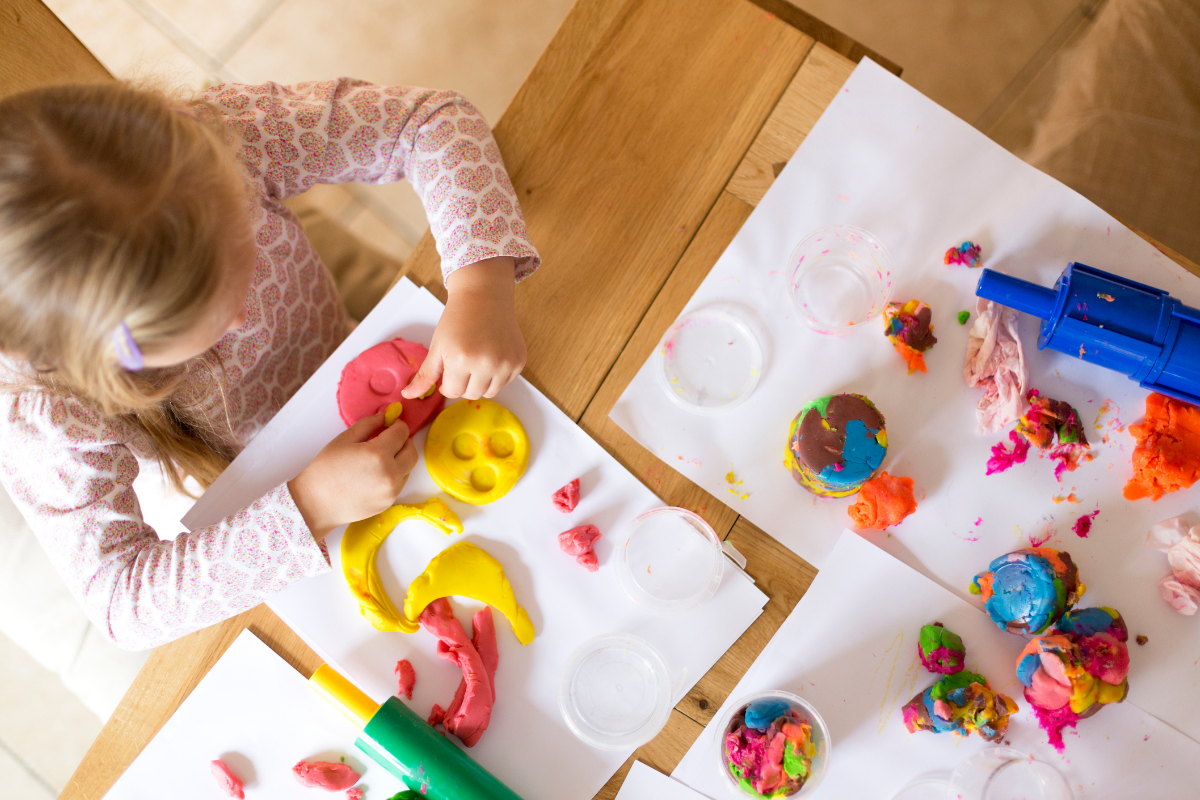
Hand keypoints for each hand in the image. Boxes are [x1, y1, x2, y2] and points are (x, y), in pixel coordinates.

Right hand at [288, 414, 417, 539]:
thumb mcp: (345, 439)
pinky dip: (395, 473)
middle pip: (412, 451)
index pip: (402, 433)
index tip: (391, 423)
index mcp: (379, 454)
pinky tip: (377, 472)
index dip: (398, 425)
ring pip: (409, 468)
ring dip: (401, 458)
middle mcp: (390, 474)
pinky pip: (400, 482)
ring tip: (381, 456)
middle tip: (390, 438)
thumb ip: (369, 424)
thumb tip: (385, 416)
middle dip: (404, 441)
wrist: (316, 503)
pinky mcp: (389, 502)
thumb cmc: (326, 469)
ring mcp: (392, 490)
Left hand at [401, 256, 525, 400]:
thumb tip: (408, 395)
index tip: (449, 367)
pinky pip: (505, 381)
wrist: (484, 296)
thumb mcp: (437, 346)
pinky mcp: (519, 361)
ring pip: (490, 392)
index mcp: (462, 359)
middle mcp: (488, 364)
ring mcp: (506, 364)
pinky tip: (492, 353)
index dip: (448, 382)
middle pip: (472, 394)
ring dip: (481, 382)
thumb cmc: (457, 319)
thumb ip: (425, 375)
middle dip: (464, 383)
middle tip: (463, 361)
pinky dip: (497, 374)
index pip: (453, 392)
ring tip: (477, 359)